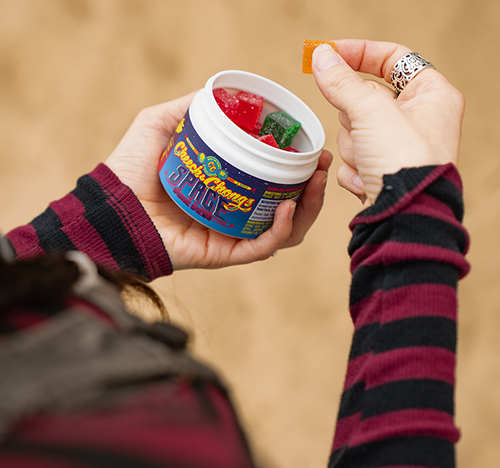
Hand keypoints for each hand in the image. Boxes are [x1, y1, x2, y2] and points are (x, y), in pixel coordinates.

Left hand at [105, 93, 331, 270]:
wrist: (110, 207)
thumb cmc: (130, 169)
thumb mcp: (159, 124)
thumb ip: (189, 108)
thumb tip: (217, 93)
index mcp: (226, 187)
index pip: (272, 181)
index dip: (297, 167)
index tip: (313, 148)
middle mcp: (234, 213)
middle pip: (286, 208)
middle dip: (311, 189)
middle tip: (321, 165)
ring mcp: (231, 235)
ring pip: (282, 230)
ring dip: (305, 208)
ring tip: (313, 183)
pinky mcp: (223, 254)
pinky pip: (260, 247)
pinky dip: (278, 230)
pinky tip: (286, 207)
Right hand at [311, 39, 464, 203]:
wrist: (403, 216)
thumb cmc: (404, 162)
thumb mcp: (371, 112)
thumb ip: (342, 82)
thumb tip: (322, 58)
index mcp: (431, 95)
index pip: (392, 59)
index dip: (358, 53)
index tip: (328, 54)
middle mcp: (418, 120)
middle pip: (365, 100)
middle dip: (355, 119)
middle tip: (363, 130)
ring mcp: (398, 148)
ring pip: (354, 131)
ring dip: (353, 147)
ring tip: (370, 162)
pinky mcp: (383, 171)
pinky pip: (354, 158)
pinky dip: (355, 170)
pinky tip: (369, 181)